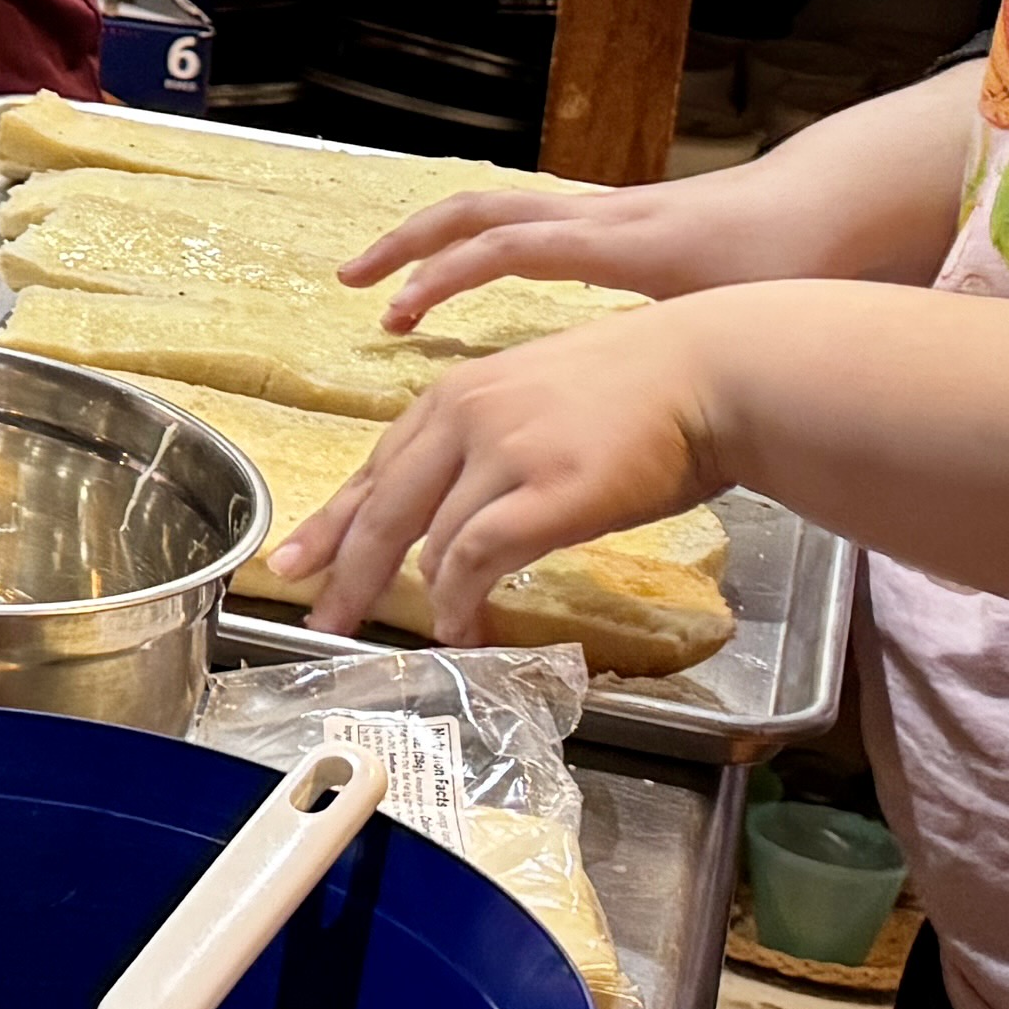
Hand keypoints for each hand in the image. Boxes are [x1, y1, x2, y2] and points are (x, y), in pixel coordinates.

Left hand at [288, 311, 732, 646]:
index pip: (377, 467)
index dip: (333, 519)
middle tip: (319, 616)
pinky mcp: (548, 490)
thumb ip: (487, 443)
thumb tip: (458, 504)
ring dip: (420, 596)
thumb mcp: (536, 399)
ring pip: (428, 538)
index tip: (298, 558)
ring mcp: (505, 452)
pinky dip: (462, 597)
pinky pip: (479, 557)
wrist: (710, 372)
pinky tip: (462, 625)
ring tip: (419, 636)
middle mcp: (466, 417)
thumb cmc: (640, 392)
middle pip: (382, 507)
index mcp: (457, 394)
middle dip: (344, 568)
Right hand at [346, 158, 888, 331]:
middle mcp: (595, 217)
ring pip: (493, 210)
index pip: (506, 243)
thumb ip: (677, 352)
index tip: (393, 313)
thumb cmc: (793, 261)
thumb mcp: (737, 313)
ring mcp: (603, 214)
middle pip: (476, 211)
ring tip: (381, 281)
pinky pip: (524, 222)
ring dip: (430, 241)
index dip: (444, 276)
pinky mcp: (616, 223)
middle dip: (407, 246)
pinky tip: (463, 282)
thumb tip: (622, 407)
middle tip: (355, 285)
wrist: (840, 203)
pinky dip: (476, 246)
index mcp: (616, 241)